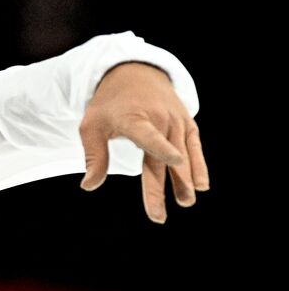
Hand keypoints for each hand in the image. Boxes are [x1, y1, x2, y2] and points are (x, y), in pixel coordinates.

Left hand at [79, 61, 208, 222]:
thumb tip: (89, 186)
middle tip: (159, 217)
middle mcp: (159, 119)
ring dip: (185, 180)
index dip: (162, 147)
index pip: (148, 135)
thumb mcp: (91, 127)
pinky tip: (201, 184)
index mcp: (134, 119)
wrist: (134, 73)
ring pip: (182, 154)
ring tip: (186, 202)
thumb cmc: (108, 104)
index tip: (175, 159)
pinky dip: (198, 164)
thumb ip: (94, 157)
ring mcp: (176, 120)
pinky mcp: (187, 123)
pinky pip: (195, 146)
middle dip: (163, 187)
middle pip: (163, 157)